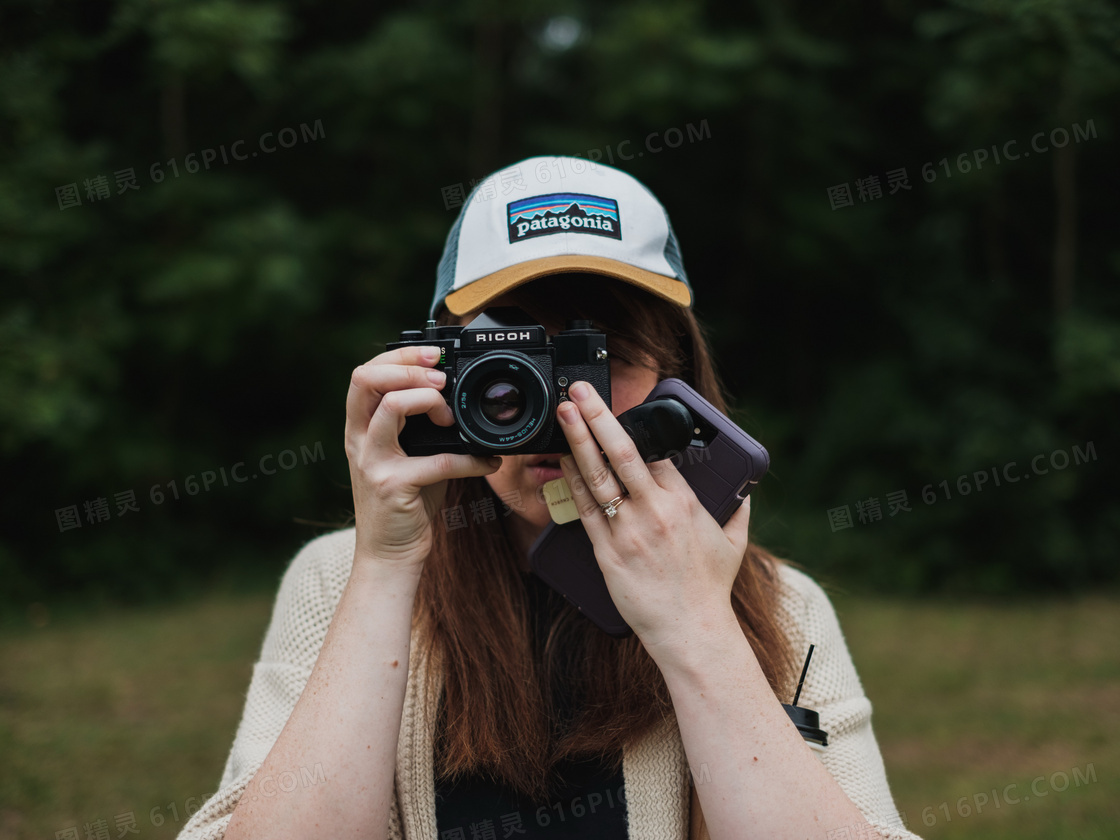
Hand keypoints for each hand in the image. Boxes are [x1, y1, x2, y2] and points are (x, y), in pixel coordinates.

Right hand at [345, 345, 500, 573]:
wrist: (389, 555)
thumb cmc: (405, 503)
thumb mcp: (405, 456)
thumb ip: (418, 426)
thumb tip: (455, 398)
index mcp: (360, 428)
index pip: (365, 374)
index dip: (399, 356)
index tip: (434, 355)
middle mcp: (358, 440)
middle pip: (367, 379)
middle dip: (409, 368)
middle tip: (442, 380)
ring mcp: (372, 462)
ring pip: (392, 406)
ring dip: (430, 401)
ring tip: (452, 416)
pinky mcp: (392, 486)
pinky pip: (436, 460)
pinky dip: (470, 459)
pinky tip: (488, 462)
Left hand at [556, 381, 747, 661]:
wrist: (691, 632)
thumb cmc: (710, 589)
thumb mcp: (735, 543)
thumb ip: (738, 508)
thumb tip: (744, 488)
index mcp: (684, 503)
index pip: (655, 452)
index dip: (634, 426)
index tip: (619, 407)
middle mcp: (654, 511)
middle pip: (621, 453)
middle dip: (599, 416)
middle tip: (580, 390)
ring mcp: (627, 531)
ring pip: (597, 476)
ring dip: (578, 440)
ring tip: (565, 412)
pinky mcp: (606, 552)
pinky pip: (585, 509)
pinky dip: (572, 482)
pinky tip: (563, 460)